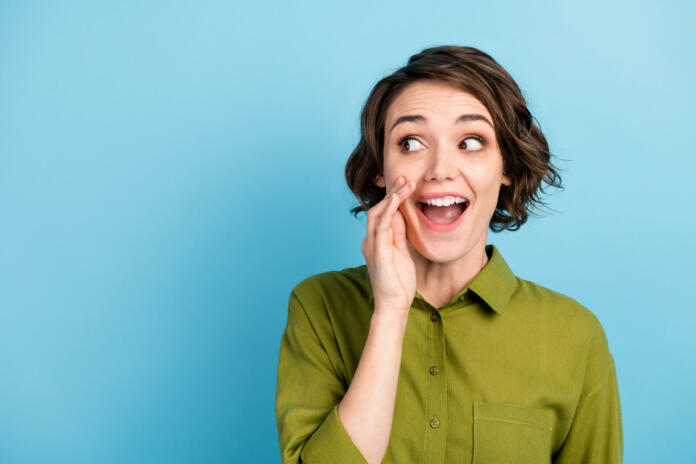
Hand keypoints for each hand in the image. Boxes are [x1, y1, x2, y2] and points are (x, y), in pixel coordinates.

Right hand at [361, 175, 416, 314]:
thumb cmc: (399, 284)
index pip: (382, 214)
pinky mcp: (377, 251)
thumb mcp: (402, 253)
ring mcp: (371, 246)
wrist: (394, 306)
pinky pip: (381, 225)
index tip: (405, 183)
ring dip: (392, 196)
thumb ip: (399, 235)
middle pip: (377, 209)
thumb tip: (401, 216)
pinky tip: (398, 199)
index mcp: (376, 242)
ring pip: (378, 213)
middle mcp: (370, 241)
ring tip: (405, 183)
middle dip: (391, 192)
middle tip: (404, 177)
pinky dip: (389, 209)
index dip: (392, 197)